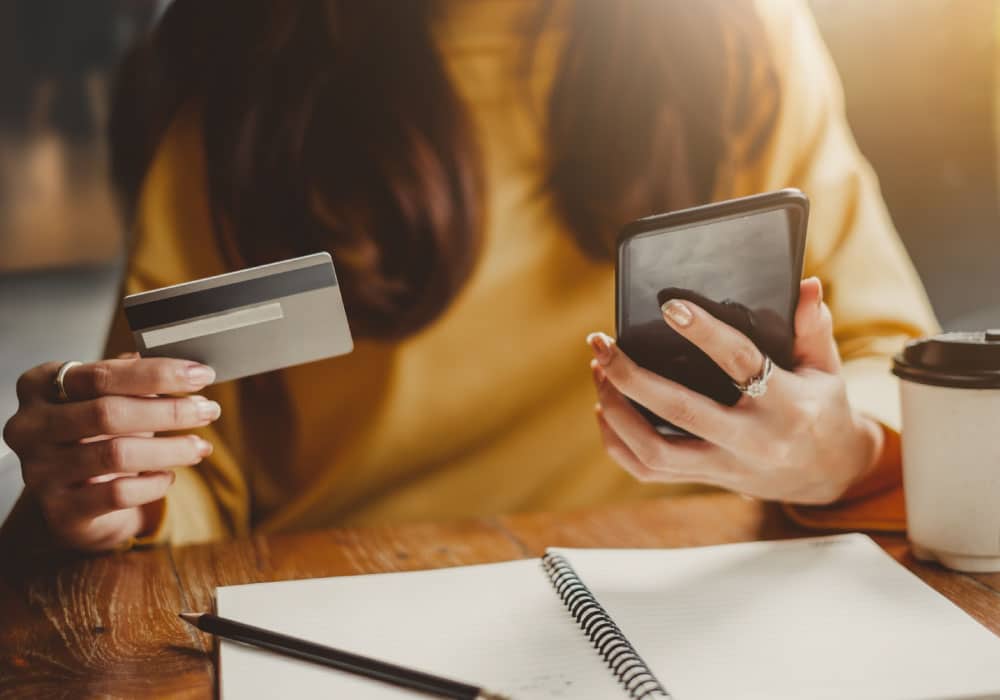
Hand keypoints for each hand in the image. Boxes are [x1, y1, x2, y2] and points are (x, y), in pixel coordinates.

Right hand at [2, 356, 220, 550]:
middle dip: (169, 411)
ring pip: (116, 454)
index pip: (102, 374)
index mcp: (41, 385)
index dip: (158, 373)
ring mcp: (40, 471)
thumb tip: (188, 369)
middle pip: (108, 412)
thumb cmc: (96, 434)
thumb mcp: (110, 398)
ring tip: (200, 446)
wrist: (74, 496)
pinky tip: (168, 476)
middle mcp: (30, 426)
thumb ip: (138, 379)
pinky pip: (118, 493)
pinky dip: (153, 483)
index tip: (201, 375)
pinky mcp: (61, 510)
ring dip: (170, 448)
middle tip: (209, 410)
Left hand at [588, 278, 882, 503]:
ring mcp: (725, 465)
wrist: (828, 474)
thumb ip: (813, 327)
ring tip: (600, 371)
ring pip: (654, 450)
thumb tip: (804, 284)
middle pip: (680, 410)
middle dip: (631, 376)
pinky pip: (648, 470)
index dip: (704, 333)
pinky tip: (604, 409)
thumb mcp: (827, 368)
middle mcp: (752, 440)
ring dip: (617, 410)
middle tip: (602, 343)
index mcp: (787, 405)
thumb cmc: (822, 409)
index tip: (669, 306)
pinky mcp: (705, 479)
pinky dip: (618, 442)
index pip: (740, 362)